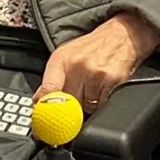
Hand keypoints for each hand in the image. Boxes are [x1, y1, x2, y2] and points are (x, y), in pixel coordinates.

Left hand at [37, 12, 159, 110]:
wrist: (121, 36)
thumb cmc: (91, 47)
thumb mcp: (65, 55)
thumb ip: (51, 78)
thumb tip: (38, 101)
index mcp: (62, 59)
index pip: (49, 88)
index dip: (45, 108)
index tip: (43, 123)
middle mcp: (78, 65)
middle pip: (68, 104)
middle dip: (69, 108)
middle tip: (73, 101)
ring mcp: (97, 74)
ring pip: (86, 107)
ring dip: (88, 105)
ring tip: (92, 88)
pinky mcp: (114, 81)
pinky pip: (103, 105)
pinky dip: (102, 103)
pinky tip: (103, 89)